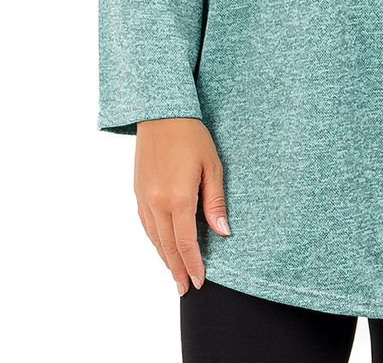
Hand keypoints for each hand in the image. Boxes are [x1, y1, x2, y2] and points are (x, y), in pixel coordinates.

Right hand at [134, 117, 230, 295]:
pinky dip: (154, 241)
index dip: (194, 264)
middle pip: (167, 246)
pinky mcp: (138, 192)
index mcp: (178, 197)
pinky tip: (162, 247)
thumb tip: (223, 232)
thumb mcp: (212, 166)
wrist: (161, 115)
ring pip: (154, 238)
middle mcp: (156, 202)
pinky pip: (146, 224)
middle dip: (178, 269)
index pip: (186, 242)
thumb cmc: (192, 137)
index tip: (200, 281)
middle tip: (186, 289)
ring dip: (165, 259)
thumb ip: (215, 202)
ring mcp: (144, 198)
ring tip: (175, 274)